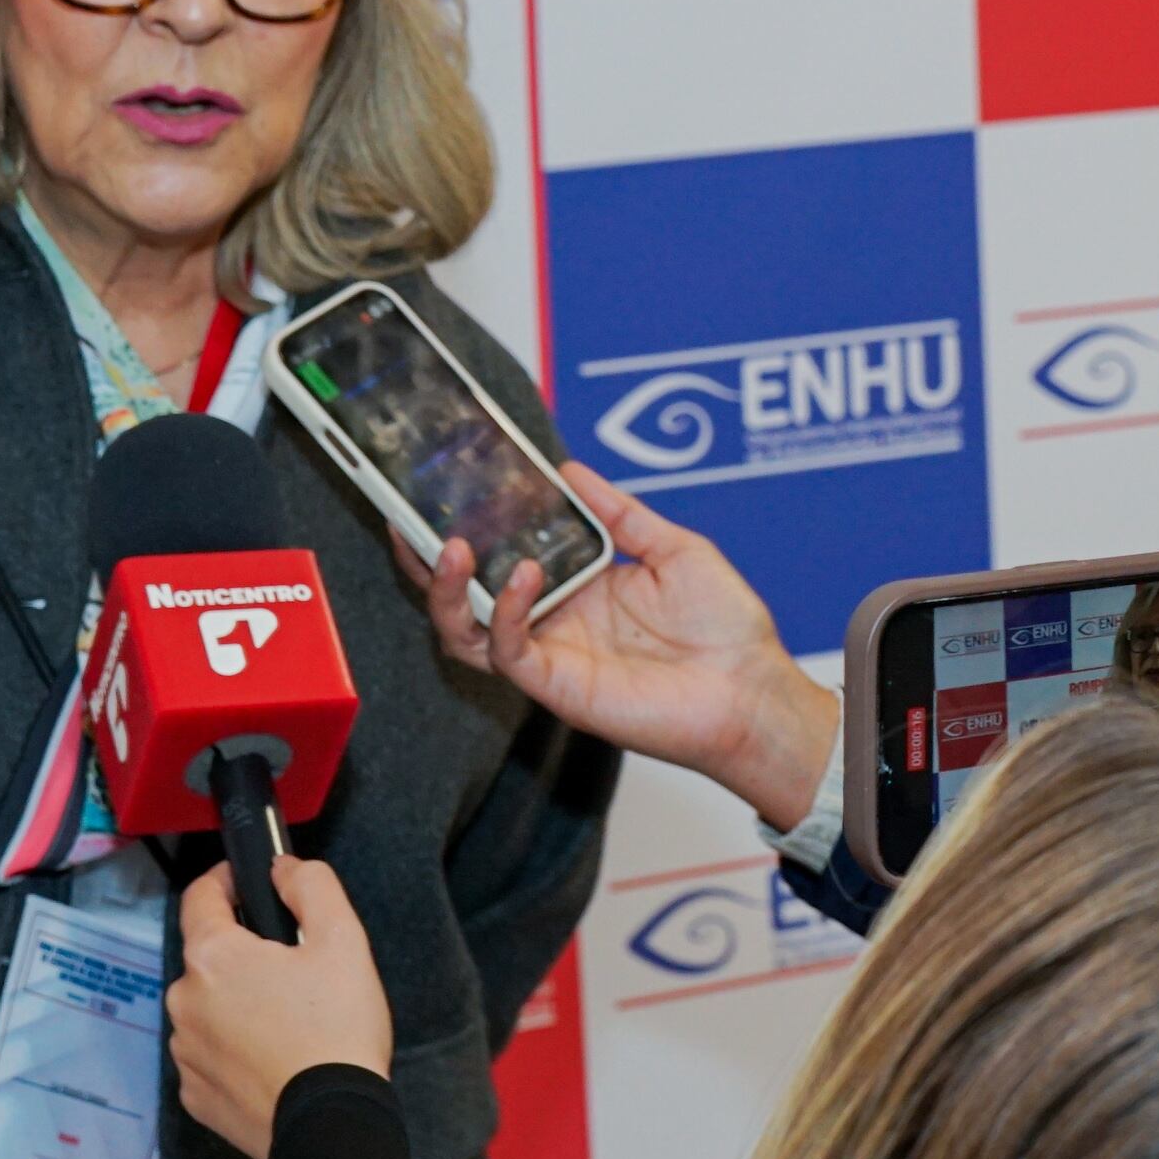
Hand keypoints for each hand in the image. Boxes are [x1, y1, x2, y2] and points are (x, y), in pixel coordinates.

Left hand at [166, 854, 393, 1158]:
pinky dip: (234, 1051)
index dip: (225, 880)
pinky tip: (273, 1060)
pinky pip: (210, 1056)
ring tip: (288, 1024)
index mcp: (213, 957)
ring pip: (208, 1009)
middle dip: (244, 955)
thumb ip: (311, 886)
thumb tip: (282, 868)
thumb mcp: (343, 941)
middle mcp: (184, 1002)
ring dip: (236, 1005)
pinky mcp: (194, 1096)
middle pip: (208, 958)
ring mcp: (186, 1053)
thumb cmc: (337, 1031)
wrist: (330, 1126)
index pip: (199, 897)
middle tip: (295, 971)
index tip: (248, 882)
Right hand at [401, 461, 840, 828]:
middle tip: (406, 516)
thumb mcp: (672, 548)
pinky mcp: (556, 685)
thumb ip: (618, 512)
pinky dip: (502, 613)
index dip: (467, 524)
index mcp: (573, 585)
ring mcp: (549, 654)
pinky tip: (520, 577)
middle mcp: (551, 619)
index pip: (500, 553)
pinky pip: (507, 651)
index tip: (442, 486)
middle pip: (463, 593)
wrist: (752, 689)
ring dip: (445, 590)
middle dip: (426, 559)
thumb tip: (569, 469)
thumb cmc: (725, 628)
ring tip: (448, 545)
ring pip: (464, 629)